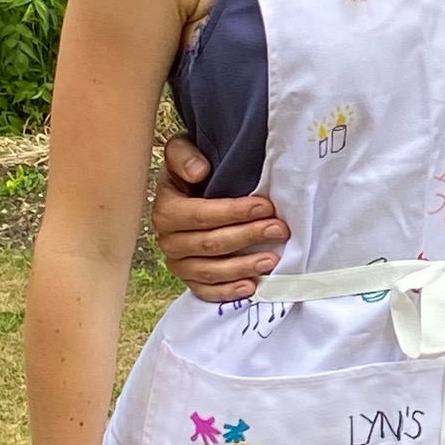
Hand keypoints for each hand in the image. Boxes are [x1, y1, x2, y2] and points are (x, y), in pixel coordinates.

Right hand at [151, 131, 288, 298]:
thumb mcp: (180, 152)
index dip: (234, 212)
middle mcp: (168, 240)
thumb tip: (198, 171)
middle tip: (279, 230)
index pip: (201, 215)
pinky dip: (228, 292)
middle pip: (210, 244)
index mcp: (166, 210)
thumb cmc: (190, 171)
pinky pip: (206, 291)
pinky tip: (251, 286)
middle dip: (248, 237)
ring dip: (243, 267)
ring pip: (210, 271)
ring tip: (272, 260)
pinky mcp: (190, 279)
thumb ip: (183, 155)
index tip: (265, 206)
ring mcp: (178, 263)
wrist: (185, 191)